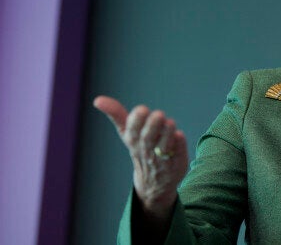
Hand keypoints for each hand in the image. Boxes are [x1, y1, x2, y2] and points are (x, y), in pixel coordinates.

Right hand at [93, 95, 188, 219]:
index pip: (132, 132)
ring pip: (164, 147)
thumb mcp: (127, 133)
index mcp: (134, 142)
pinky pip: (179, 154)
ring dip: (167, 134)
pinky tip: (180, 135)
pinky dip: (180, 146)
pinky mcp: (177, 163)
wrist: (154, 183)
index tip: (142, 109)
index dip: (136, 121)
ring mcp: (162, 159)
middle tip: (158, 114)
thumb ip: (116, 114)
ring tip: (170, 122)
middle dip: (152, 126)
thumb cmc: (140, 149)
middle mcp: (147, 151)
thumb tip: (97, 100)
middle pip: (148, 139)